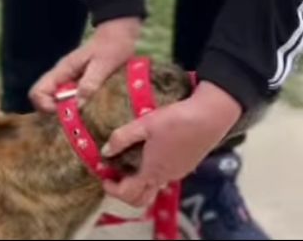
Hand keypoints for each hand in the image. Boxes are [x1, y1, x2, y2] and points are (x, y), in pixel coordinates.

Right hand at [30, 17, 141, 111]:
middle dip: (58, 111)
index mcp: (63, 70)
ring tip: (89, 113)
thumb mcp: (103, 65)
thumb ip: (90, 83)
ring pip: (58, 101)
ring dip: (69, 110)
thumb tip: (77, 104)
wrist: (120, 33)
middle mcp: (62, 76)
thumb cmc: (112, 46)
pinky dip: (79, 106)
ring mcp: (70, 79)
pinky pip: (71, 98)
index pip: (37, 91)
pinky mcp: (80, 83)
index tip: (65, 112)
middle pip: (45, 99)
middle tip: (79, 116)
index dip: (45, 105)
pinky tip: (94, 107)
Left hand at [101, 82, 241, 206]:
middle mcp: (166, 177)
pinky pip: (165, 176)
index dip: (113, 190)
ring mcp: (178, 172)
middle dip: (124, 193)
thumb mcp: (144, 124)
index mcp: (153, 171)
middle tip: (113, 177)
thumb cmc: (176, 120)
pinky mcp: (187, 164)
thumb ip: (122, 138)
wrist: (211, 116)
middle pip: (142, 198)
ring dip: (137, 182)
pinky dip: (151, 173)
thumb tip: (105, 151)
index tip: (104, 178)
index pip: (129, 194)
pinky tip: (148, 154)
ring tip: (127, 162)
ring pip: (154, 186)